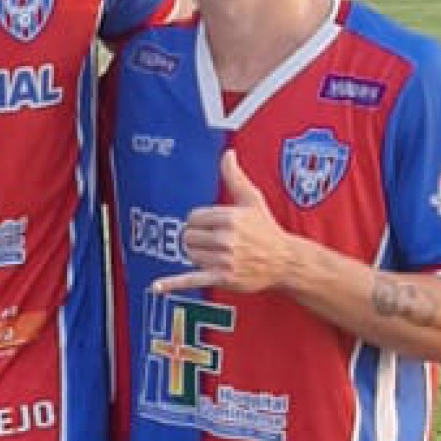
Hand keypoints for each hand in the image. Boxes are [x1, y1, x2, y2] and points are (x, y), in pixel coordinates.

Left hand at [156, 147, 292, 296]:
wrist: (284, 261)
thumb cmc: (266, 229)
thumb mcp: (252, 200)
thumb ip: (234, 177)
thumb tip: (227, 153)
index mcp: (230, 217)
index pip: (192, 218)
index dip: (200, 222)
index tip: (214, 227)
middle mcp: (226, 238)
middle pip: (188, 236)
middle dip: (198, 239)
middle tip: (216, 242)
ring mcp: (224, 259)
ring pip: (190, 255)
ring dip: (199, 256)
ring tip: (219, 255)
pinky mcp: (222, 278)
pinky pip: (192, 279)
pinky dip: (173, 284)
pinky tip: (156, 287)